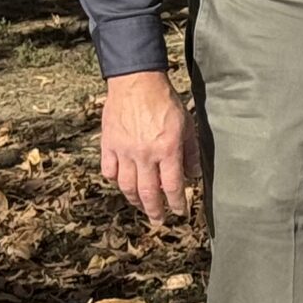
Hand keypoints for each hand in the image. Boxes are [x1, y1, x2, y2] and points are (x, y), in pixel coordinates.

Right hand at [100, 70, 200, 228]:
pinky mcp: (108, 145)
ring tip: (142, 205)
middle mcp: (145, 155)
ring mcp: (124, 151)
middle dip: (154, 210)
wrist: (136, 83)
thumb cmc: (165, 102)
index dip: (177, 202)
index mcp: (167, 149)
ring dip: (135, 200)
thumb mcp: (187, 124)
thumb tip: (194, 174)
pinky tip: (122, 183)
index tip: (180, 212)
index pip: (173, 185)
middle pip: (148, 192)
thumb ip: (190, 151)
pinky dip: (115, 180)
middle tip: (158, 220)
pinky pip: (109, 171)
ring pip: (126, 186)